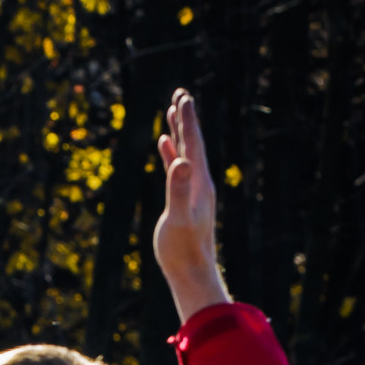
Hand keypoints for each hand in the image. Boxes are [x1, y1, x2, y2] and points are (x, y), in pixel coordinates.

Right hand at [152, 90, 231, 321]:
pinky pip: (177, 167)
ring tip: (173, 110)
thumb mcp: (177, 217)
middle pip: (194, 142)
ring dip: (180, 131)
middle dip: (186, 118)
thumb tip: (183, 162)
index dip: (188, 120)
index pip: (194, 144)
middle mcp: (198, 181)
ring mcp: (191, 188)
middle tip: (181, 93)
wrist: (190, 270)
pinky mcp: (182, 198)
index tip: (183, 97)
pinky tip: (165, 144)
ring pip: (186, 152)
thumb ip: (178, 189)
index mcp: (199, 181)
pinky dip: (171, 152)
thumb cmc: (183, 247)